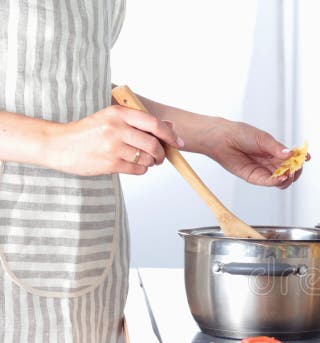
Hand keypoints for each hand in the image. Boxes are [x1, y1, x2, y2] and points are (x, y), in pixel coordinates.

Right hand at [47, 105, 182, 175]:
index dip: (170, 135)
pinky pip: (138, 169)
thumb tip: (170, 125)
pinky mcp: (110, 163)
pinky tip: (131, 164)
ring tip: (141, 159)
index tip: (178, 143)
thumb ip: (139, 121)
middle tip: (159, 156)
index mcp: (118, 113)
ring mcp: (113, 147)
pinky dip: (140, 169)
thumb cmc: (88, 132)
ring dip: (150, 162)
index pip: (154, 124)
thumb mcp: (111, 118)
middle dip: (161, 153)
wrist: (58, 144)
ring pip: (147, 159)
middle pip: (154, 144)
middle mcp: (116, 128)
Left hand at [203, 120, 309, 189]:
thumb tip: (291, 154)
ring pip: (282, 180)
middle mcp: (271, 162)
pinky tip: (280, 177)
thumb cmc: (240, 134)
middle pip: (289, 172)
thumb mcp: (262, 139)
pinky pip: (269, 182)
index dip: (300, 159)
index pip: (292, 158)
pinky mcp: (255, 178)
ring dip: (288, 178)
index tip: (306, 158)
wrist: (222, 139)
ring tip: (288, 173)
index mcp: (275, 151)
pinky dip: (277, 181)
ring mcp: (263, 171)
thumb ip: (277, 148)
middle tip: (297, 167)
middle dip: (296, 171)